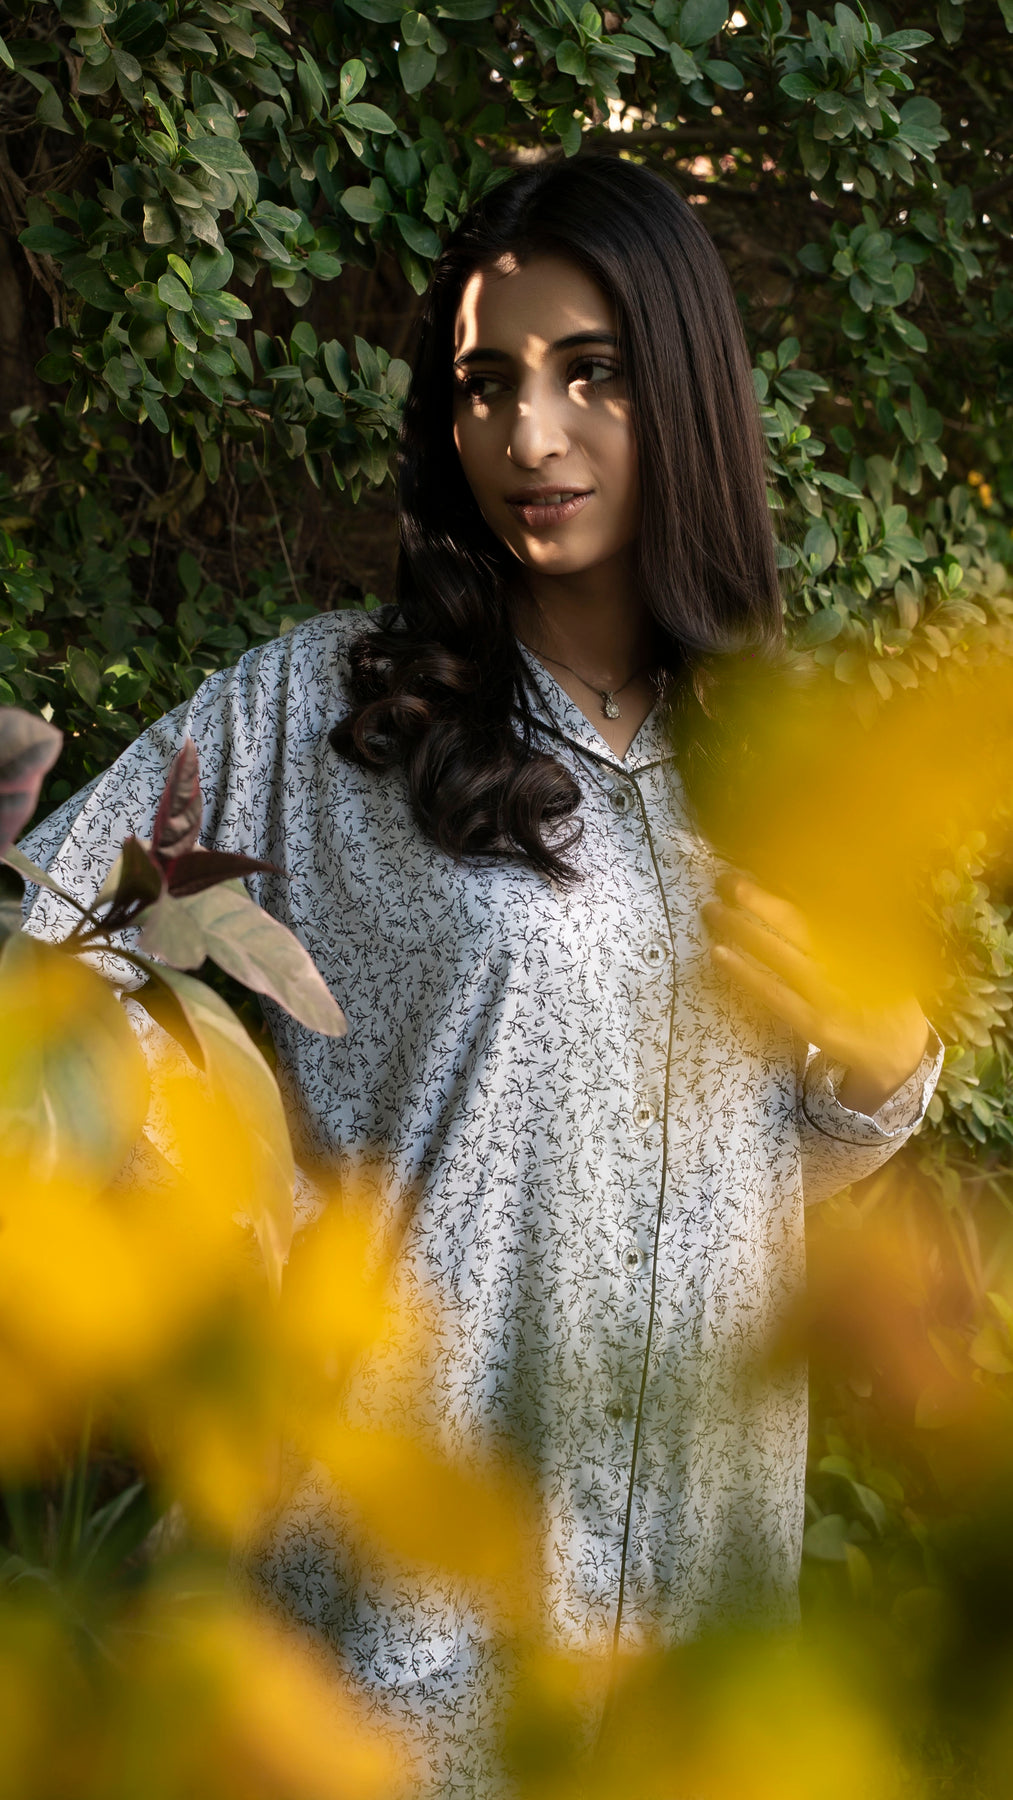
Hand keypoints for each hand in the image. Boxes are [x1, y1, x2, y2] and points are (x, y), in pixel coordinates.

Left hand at [701, 871, 930, 1115]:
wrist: (900, 1050)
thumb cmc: (882, 994)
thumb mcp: (878, 951)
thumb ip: (846, 925)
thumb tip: (798, 888)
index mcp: (859, 938)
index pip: (815, 904)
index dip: (781, 884)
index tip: (753, 866)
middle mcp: (845, 961)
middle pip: (794, 922)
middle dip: (757, 898)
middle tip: (725, 879)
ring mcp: (828, 993)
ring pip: (777, 953)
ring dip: (741, 928)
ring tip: (712, 910)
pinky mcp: (813, 1022)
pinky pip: (771, 992)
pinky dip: (744, 972)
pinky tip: (719, 953)